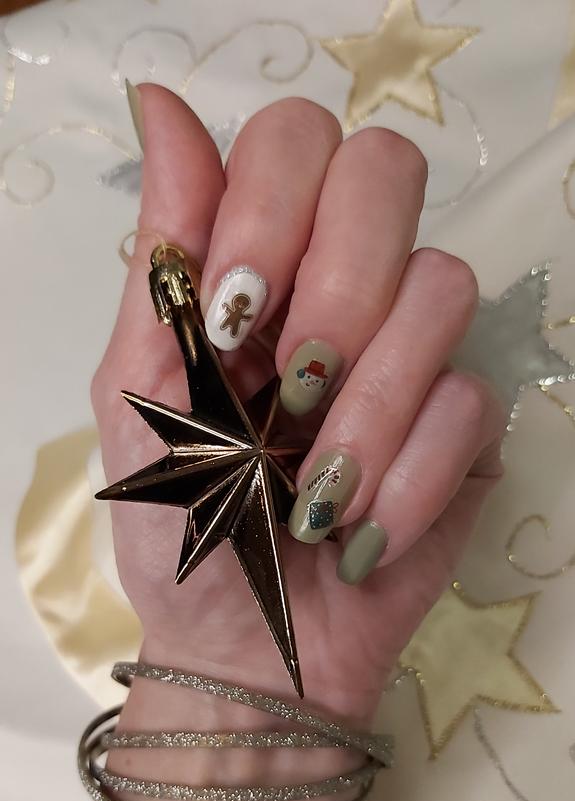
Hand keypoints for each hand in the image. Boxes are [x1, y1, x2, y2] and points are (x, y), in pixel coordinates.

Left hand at [92, 86, 504, 724]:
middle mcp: (345, 289)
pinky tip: (361, 536)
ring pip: (443, 289)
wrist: (253, 651)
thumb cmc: (185, 530)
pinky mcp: (466, 427)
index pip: (295, 144)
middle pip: (388, 175)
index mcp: (258, 270)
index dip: (272, 208)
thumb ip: (160, 262)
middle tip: (290, 392)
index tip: (230, 314)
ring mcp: (415, 354)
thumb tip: (162, 101)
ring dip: (367, 411)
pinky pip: (469, 403)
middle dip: (336, 286)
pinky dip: (404, 480)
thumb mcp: (139, 398)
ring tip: (315, 498)